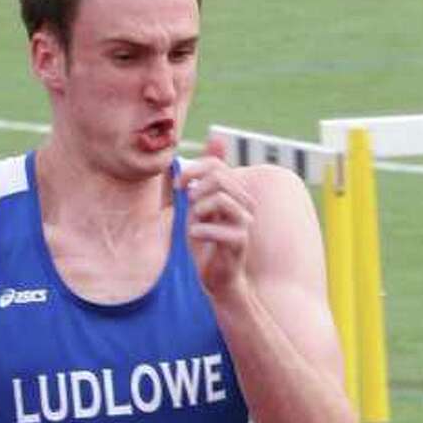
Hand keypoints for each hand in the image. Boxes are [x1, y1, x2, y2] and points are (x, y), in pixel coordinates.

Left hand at [180, 131, 255, 300]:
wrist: (217, 279)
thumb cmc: (206, 244)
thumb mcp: (196, 208)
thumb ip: (199, 181)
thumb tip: (207, 144)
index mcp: (233, 192)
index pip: (216, 165)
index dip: (193, 170)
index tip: (177, 185)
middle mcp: (243, 203)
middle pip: (219, 177)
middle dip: (196, 187)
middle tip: (186, 203)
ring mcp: (244, 222)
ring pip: (221, 198)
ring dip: (199, 208)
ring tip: (193, 222)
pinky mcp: (240, 241)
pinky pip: (219, 228)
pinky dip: (201, 230)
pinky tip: (195, 236)